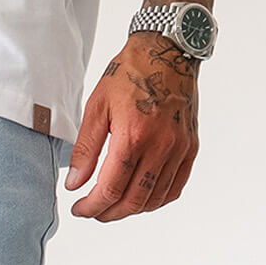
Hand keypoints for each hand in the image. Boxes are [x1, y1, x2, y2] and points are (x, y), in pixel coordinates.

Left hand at [66, 34, 199, 221]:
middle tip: (93, 211)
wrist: (168, 51)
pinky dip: (156, 200)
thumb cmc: (130, 74)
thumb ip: (85, 150)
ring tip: (113, 206)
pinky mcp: (190, 147)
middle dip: (109, 213)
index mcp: (133, 135)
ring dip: (131, 210)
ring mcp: (179, 148)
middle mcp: (160, 145)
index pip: (110, 189)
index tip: (79, 209)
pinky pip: (175, 187)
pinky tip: (140, 197)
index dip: (91, 206)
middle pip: (133, 201)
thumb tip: (75, 184)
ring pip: (155, 199)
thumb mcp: (97, 107)